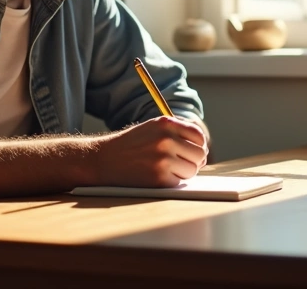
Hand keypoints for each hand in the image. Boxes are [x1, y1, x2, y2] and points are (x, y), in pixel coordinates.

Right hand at [92, 116, 207, 186]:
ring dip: (183, 173)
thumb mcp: (153, 128)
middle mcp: (166, 139)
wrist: (103, 159)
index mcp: (166, 123)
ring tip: (166, 170)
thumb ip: (177, 133)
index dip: (198, 146)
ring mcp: (163, 159)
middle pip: (199, 154)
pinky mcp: (159, 178)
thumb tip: (203, 153)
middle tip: (180, 165)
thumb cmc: (131, 145)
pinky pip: (179, 182)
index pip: (198, 136)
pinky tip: (157, 177)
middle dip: (193, 161)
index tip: (191, 153)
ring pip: (192, 170)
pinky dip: (172, 182)